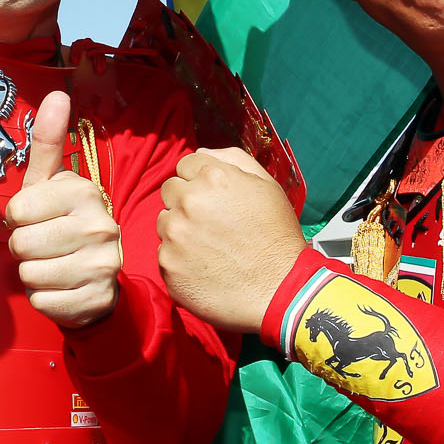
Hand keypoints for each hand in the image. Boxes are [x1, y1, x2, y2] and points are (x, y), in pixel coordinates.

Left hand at [6, 92, 120, 328]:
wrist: (98, 279)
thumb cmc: (62, 224)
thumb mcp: (51, 184)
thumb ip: (49, 142)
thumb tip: (56, 93)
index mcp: (84, 192)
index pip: (17, 211)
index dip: (19, 219)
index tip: (38, 219)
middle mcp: (99, 226)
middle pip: (21, 245)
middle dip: (24, 249)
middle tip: (45, 245)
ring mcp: (102, 265)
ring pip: (29, 275)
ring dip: (33, 274)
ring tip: (54, 265)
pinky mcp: (97, 300)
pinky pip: (42, 302)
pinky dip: (44, 299)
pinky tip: (62, 288)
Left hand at [157, 147, 307, 333]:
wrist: (280, 291)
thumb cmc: (277, 238)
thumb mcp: (267, 186)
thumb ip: (232, 160)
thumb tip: (201, 152)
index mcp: (213, 178)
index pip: (185, 165)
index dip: (200, 182)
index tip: (215, 200)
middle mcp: (188, 202)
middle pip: (170, 191)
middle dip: (186, 202)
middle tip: (213, 224)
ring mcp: (175, 235)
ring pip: (164, 222)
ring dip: (180, 230)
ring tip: (211, 247)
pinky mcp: (167, 265)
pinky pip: (164, 253)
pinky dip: (180, 259)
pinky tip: (205, 267)